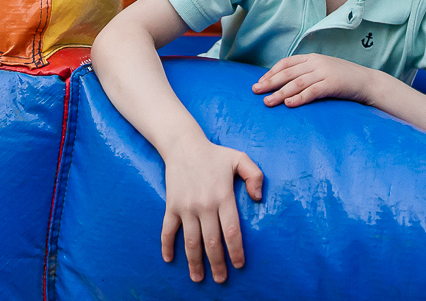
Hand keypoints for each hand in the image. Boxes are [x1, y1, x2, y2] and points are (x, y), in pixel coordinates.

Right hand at [162, 136, 263, 283]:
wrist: (183, 145)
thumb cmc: (215, 154)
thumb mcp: (240, 158)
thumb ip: (255, 176)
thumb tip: (258, 199)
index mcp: (223, 196)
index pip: (231, 231)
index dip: (235, 251)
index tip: (239, 265)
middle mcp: (204, 205)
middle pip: (211, 242)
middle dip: (217, 264)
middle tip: (221, 279)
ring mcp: (185, 207)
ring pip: (190, 242)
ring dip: (194, 263)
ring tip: (199, 278)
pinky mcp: (171, 206)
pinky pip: (167, 230)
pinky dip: (167, 246)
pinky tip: (169, 259)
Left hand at [253, 53, 374, 107]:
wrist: (367, 82)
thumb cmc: (344, 79)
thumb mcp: (323, 70)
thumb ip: (307, 73)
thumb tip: (286, 83)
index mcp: (312, 57)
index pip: (286, 63)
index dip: (271, 72)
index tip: (260, 82)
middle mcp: (316, 62)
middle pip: (287, 72)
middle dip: (270, 82)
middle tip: (256, 91)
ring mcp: (324, 72)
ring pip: (297, 82)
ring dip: (280, 93)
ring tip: (268, 102)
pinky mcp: (332, 84)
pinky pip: (312, 91)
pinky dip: (299, 98)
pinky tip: (288, 103)